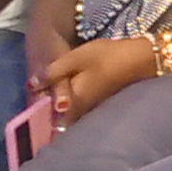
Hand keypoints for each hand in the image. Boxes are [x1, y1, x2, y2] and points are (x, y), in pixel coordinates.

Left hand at [39, 36, 158, 123]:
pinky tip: (67, 86)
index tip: (29, 91)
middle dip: (44, 103)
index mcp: (72, 102)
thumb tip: (31, 84)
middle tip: (37, 87)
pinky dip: (69, 98)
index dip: (35, 103)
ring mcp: (90, 108)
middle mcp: (79, 111)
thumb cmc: (107, 57)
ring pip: (66, 110)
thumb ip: (53, 72)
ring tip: (48, 85)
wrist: (141, 59)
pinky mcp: (97, 102)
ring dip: (56, 101)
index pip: (45, 111)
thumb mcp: (76, 59)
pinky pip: (76, 105)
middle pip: (54, 113)